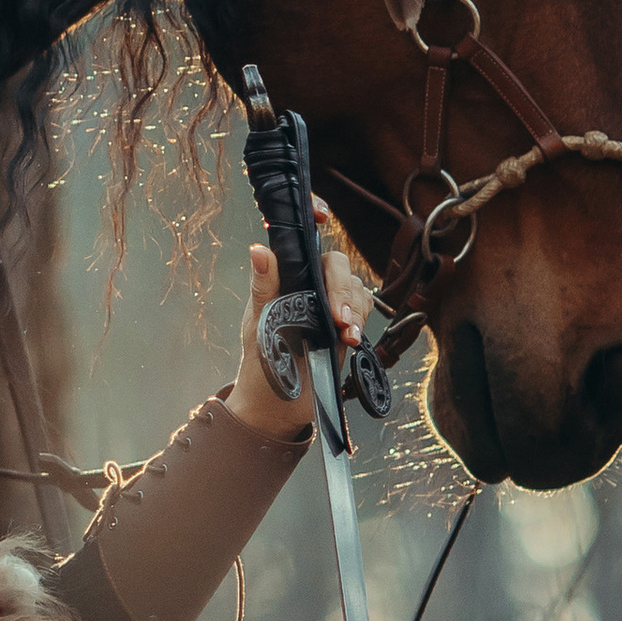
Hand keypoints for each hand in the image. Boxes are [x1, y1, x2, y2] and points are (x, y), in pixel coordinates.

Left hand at [226, 195, 374, 438]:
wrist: (277, 404)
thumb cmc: (261, 360)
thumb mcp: (259, 322)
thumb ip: (264, 286)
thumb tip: (258, 250)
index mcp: (283, 276)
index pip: (300, 239)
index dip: (312, 218)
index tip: (323, 215)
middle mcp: (308, 284)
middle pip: (335, 263)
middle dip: (340, 286)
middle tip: (336, 315)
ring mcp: (328, 304)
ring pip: (353, 285)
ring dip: (353, 306)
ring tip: (343, 332)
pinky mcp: (344, 325)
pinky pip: (363, 309)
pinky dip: (360, 319)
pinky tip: (350, 338)